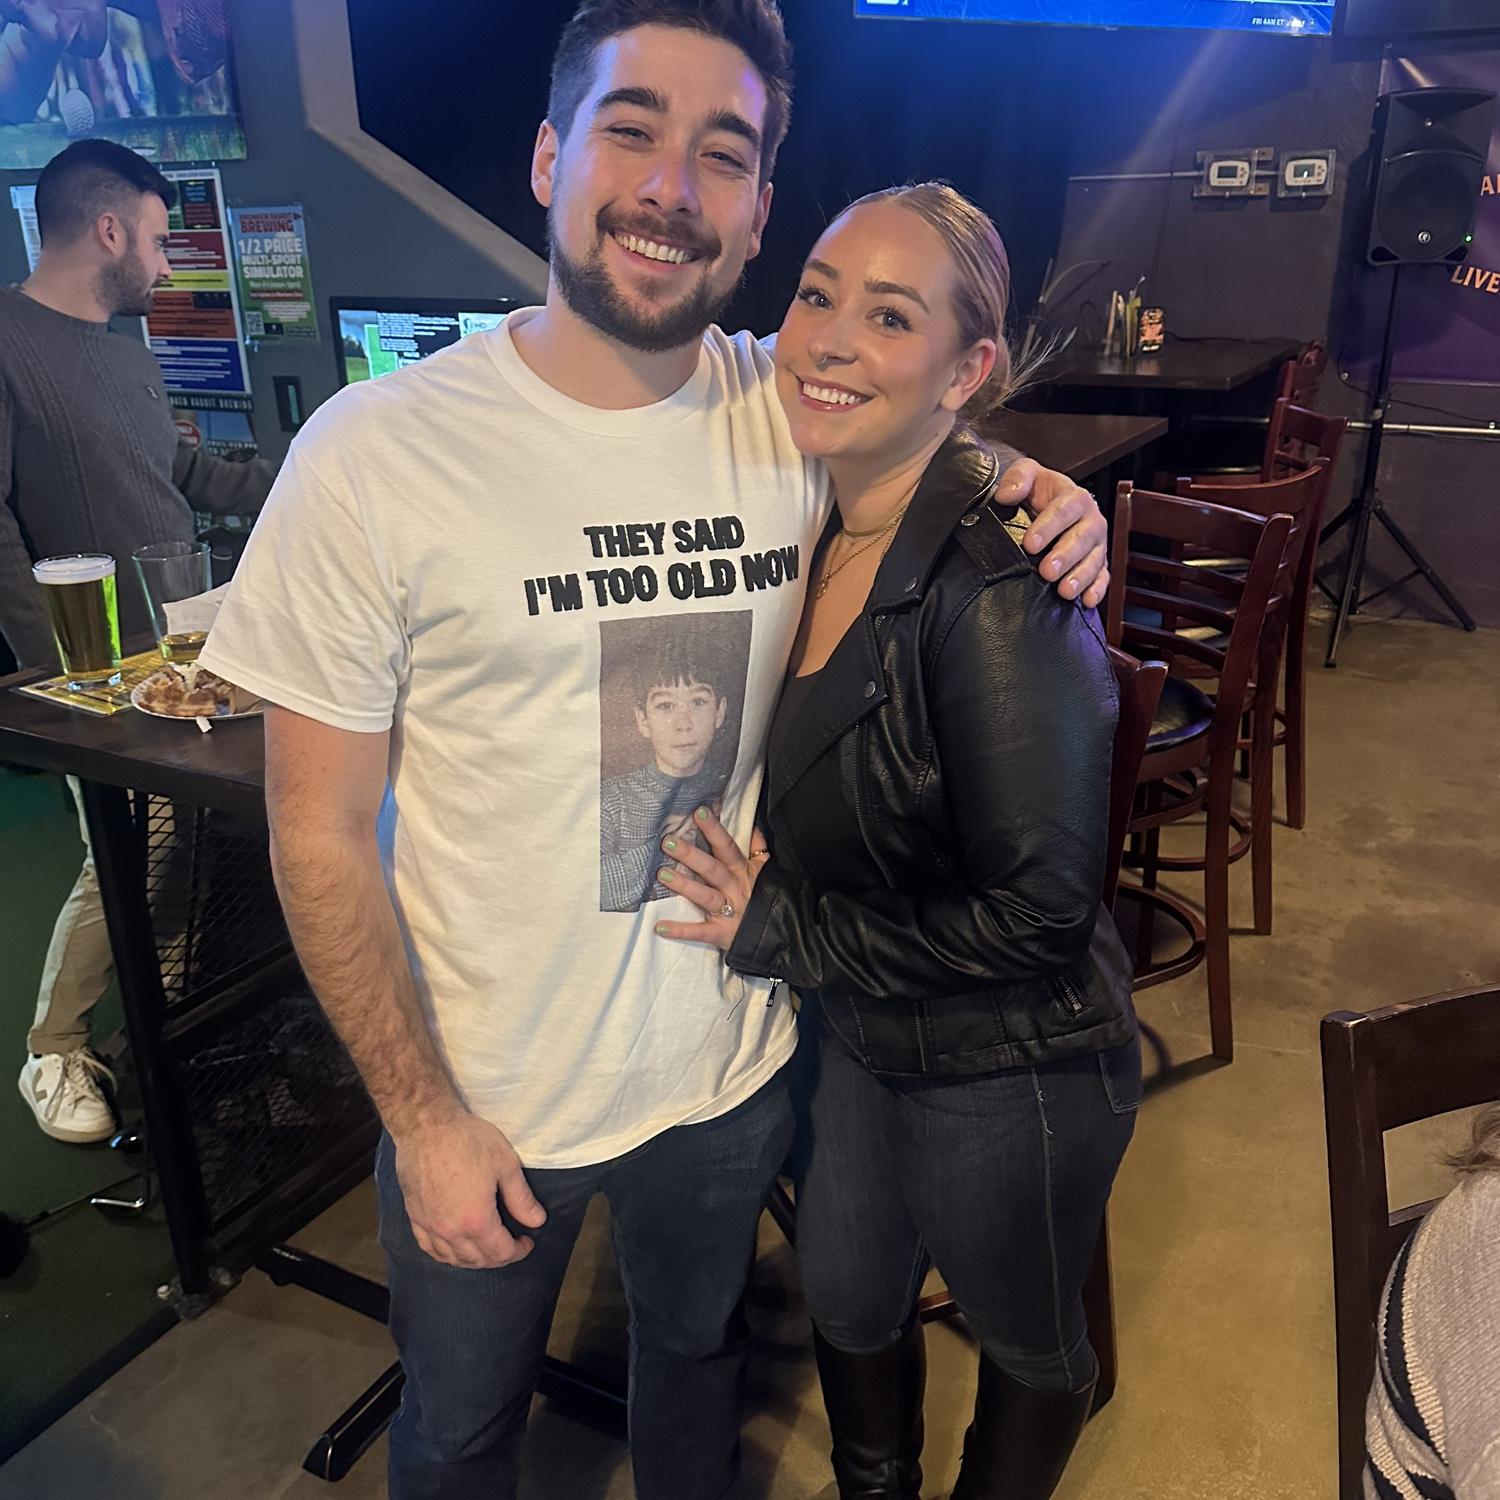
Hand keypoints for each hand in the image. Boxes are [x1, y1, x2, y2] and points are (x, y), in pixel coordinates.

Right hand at [392, 1112, 546, 1268]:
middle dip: (498, 1257)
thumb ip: (521, 1198)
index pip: (501, 1252)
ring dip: (473, 1259)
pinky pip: (429, 1248)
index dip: (518, 1251)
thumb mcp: (505, 1165)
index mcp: (477, 1220)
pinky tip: (454, 1248)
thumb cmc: (467, 1140)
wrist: (426, 1126)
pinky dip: (446, 1254)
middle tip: (511, 1244)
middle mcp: (451, 1231)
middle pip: (478, 1260)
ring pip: (453, 1258)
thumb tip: (537, 1221)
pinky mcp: (414, 1217)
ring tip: (486, 1247)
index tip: (527, 1242)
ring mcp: (430, 1226)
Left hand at [653, 808, 769, 951]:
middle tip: (667, 841)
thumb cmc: (769, 899)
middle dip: (690, 854)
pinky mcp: (722, 933)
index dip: (714, 829)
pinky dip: (681, 930)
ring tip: (661, 874)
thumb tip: (754, 827)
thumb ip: (759, 850)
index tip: (698, 812)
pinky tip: (660, 927)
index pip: (727, 846)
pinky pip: (701, 932)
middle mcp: (735, 888)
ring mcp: (729, 911)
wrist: (784, 935)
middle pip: (712, 868)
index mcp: (743, 871)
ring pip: (706, 896)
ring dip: (684, 885)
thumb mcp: (767, 872)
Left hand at [996, 458, 1109, 608]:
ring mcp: (1096, 544)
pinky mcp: (1099, 564)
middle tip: (1047, 571)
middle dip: (1065, 556)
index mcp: (1074, 497)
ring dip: (1080, 576)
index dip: (1048, 527)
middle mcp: (1090, 520)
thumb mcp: (1028, 474)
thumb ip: (1018, 477)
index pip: (1063, 510)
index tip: (1030, 543)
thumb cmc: (1039, 491)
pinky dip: (1096, 589)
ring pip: (1094, 560)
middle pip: (1081, 539)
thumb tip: (1007, 495)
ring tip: (1065, 591)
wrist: (1048, 504)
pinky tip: (1087, 600)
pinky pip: (1102, 577)